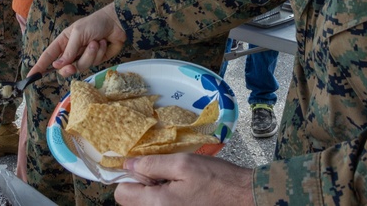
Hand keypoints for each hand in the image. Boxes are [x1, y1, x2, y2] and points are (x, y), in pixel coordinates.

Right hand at [31, 3, 125, 76]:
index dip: (39, 67)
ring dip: (90, 55)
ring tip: (96, 42)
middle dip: (68, 68)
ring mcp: (84, 57)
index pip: (48, 56)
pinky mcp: (96, 60)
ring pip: (81, 67)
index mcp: (63, 42)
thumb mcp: (78, 33)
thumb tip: (58, 65)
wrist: (116, 23)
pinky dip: (99, 53)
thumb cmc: (95, 23)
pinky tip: (103, 43)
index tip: (31, 77)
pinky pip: (94, 64)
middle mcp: (72, 51)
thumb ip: (68, 50)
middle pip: (64, 69)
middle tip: (72, 66)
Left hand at [114, 154, 253, 205]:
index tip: (146, 167)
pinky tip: (184, 192)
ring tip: (177, 183)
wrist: (244, 198)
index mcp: (156, 204)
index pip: (121, 193)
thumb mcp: (183, 164)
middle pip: (131, 201)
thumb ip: (152, 164)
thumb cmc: (216, 180)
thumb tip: (128, 164)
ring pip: (146, 204)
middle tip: (165, 174)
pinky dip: (166, 198)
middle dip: (142, 185)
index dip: (130, 176)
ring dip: (154, 192)